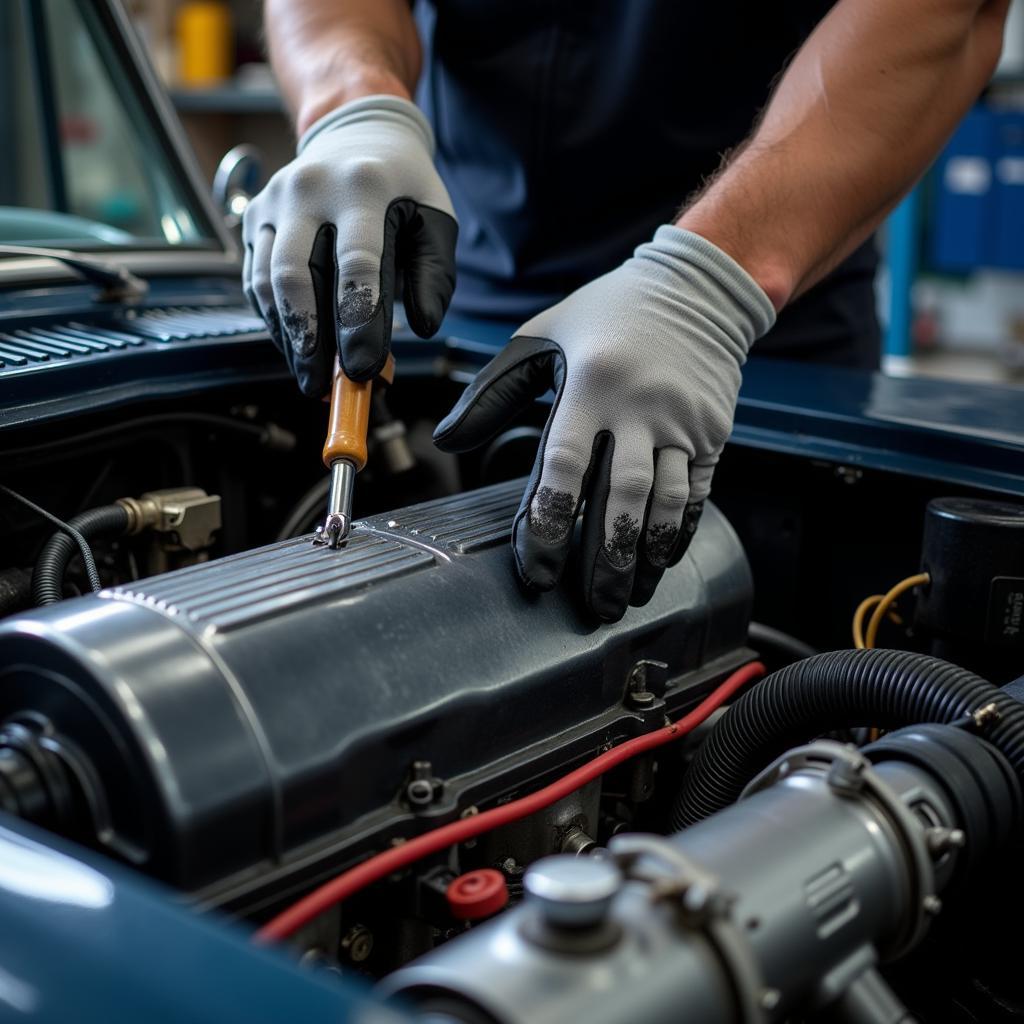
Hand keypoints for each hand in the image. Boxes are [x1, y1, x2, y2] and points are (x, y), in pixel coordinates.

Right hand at [243, 95, 456, 394]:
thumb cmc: (402, 186)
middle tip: (321, 386)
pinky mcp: (253, 217)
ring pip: (267, 282)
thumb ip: (435, 275)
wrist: (355, 130)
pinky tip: (296, 346)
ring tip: (309, 375)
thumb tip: (423, 327)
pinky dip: (275, 321)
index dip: (357, 322)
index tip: (361, 369)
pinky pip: (255, 280)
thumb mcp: (436, 217)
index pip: (355, 263)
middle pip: (295, 275)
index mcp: (362, 187)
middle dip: (309, 339)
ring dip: (288, 337)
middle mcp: (309, 189)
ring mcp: (274, 201)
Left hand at [434, 226, 774, 621]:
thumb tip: (447, 441)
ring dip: (646, 556)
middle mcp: (638, 407)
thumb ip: (491, 393)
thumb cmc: (606, 314)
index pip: (564, 468)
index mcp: (589, 384)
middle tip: (592, 608)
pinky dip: (679, 531)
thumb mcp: (541, 338)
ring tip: (630, 597)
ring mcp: (681, 422)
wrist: (695, 289)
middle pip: (620, 498)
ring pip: (665, 503)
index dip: (549, 526)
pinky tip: (662, 559)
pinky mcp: (712, 432)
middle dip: (605, 560)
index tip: (538, 573)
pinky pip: (696, 492)